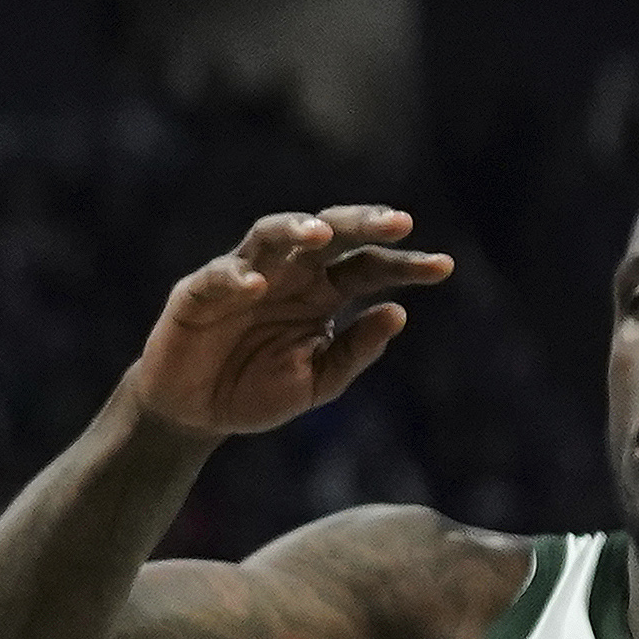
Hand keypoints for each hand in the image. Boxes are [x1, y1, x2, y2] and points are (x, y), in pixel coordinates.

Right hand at [122, 208, 453, 437]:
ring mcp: (244, 276)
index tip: (444, 268)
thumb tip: (398, 313)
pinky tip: (256, 285)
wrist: (194, 416)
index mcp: (323, 293)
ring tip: (323, 232)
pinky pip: (219, 276)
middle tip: (399, 222)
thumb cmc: (256, 391)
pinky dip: (237, 276)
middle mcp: (289, 274)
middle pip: (331, 233)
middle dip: (363, 223)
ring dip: (298, 228)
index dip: (406, 265)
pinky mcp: (198, 292)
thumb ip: (355, 352)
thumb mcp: (317, 383)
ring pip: (273, 233)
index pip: (369, 267)